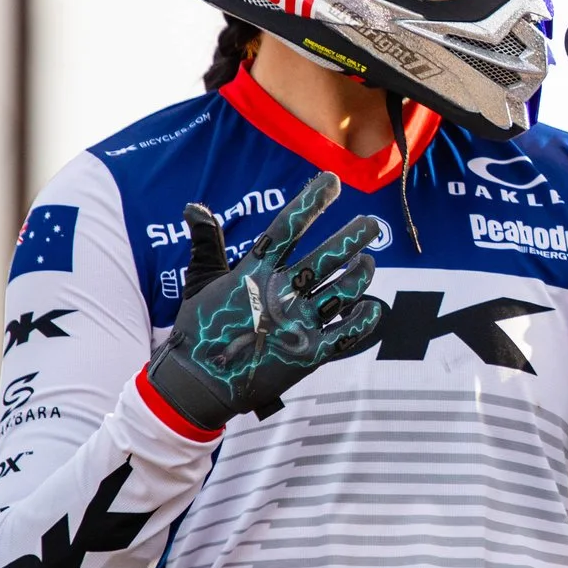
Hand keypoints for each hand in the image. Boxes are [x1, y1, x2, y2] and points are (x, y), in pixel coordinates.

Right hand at [145, 170, 385, 431]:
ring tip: (367, 261)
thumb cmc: (199, 330)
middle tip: (372, 222)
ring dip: (360, 274)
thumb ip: (206, 243)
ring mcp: (296, 326)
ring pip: (343, 291)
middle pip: (326, 258)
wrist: (197, 387)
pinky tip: (372, 306)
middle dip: (353, 236)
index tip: (332, 181)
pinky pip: (347, 334)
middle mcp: (279, 295)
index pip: (286, 229)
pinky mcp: (308, 355)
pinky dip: (364, 319)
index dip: (310, 202)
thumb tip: (195, 207)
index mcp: (252, 274)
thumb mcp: (200, 282)